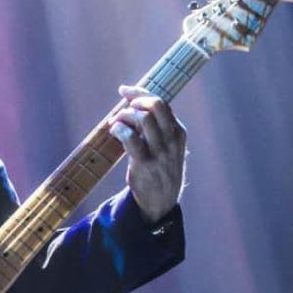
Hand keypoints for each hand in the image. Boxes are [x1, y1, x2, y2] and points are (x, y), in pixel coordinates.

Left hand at [109, 85, 187, 223]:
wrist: (161, 201)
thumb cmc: (160, 169)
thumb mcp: (169, 147)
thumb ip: (158, 127)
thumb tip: (134, 103)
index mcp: (178, 132)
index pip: (162, 103)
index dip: (140, 92)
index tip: (124, 90)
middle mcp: (172, 139)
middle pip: (155, 105)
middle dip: (135, 100)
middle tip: (123, 109)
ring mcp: (159, 152)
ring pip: (142, 118)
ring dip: (124, 115)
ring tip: (116, 123)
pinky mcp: (144, 163)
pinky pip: (130, 137)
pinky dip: (119, 129)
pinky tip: (114, 131)